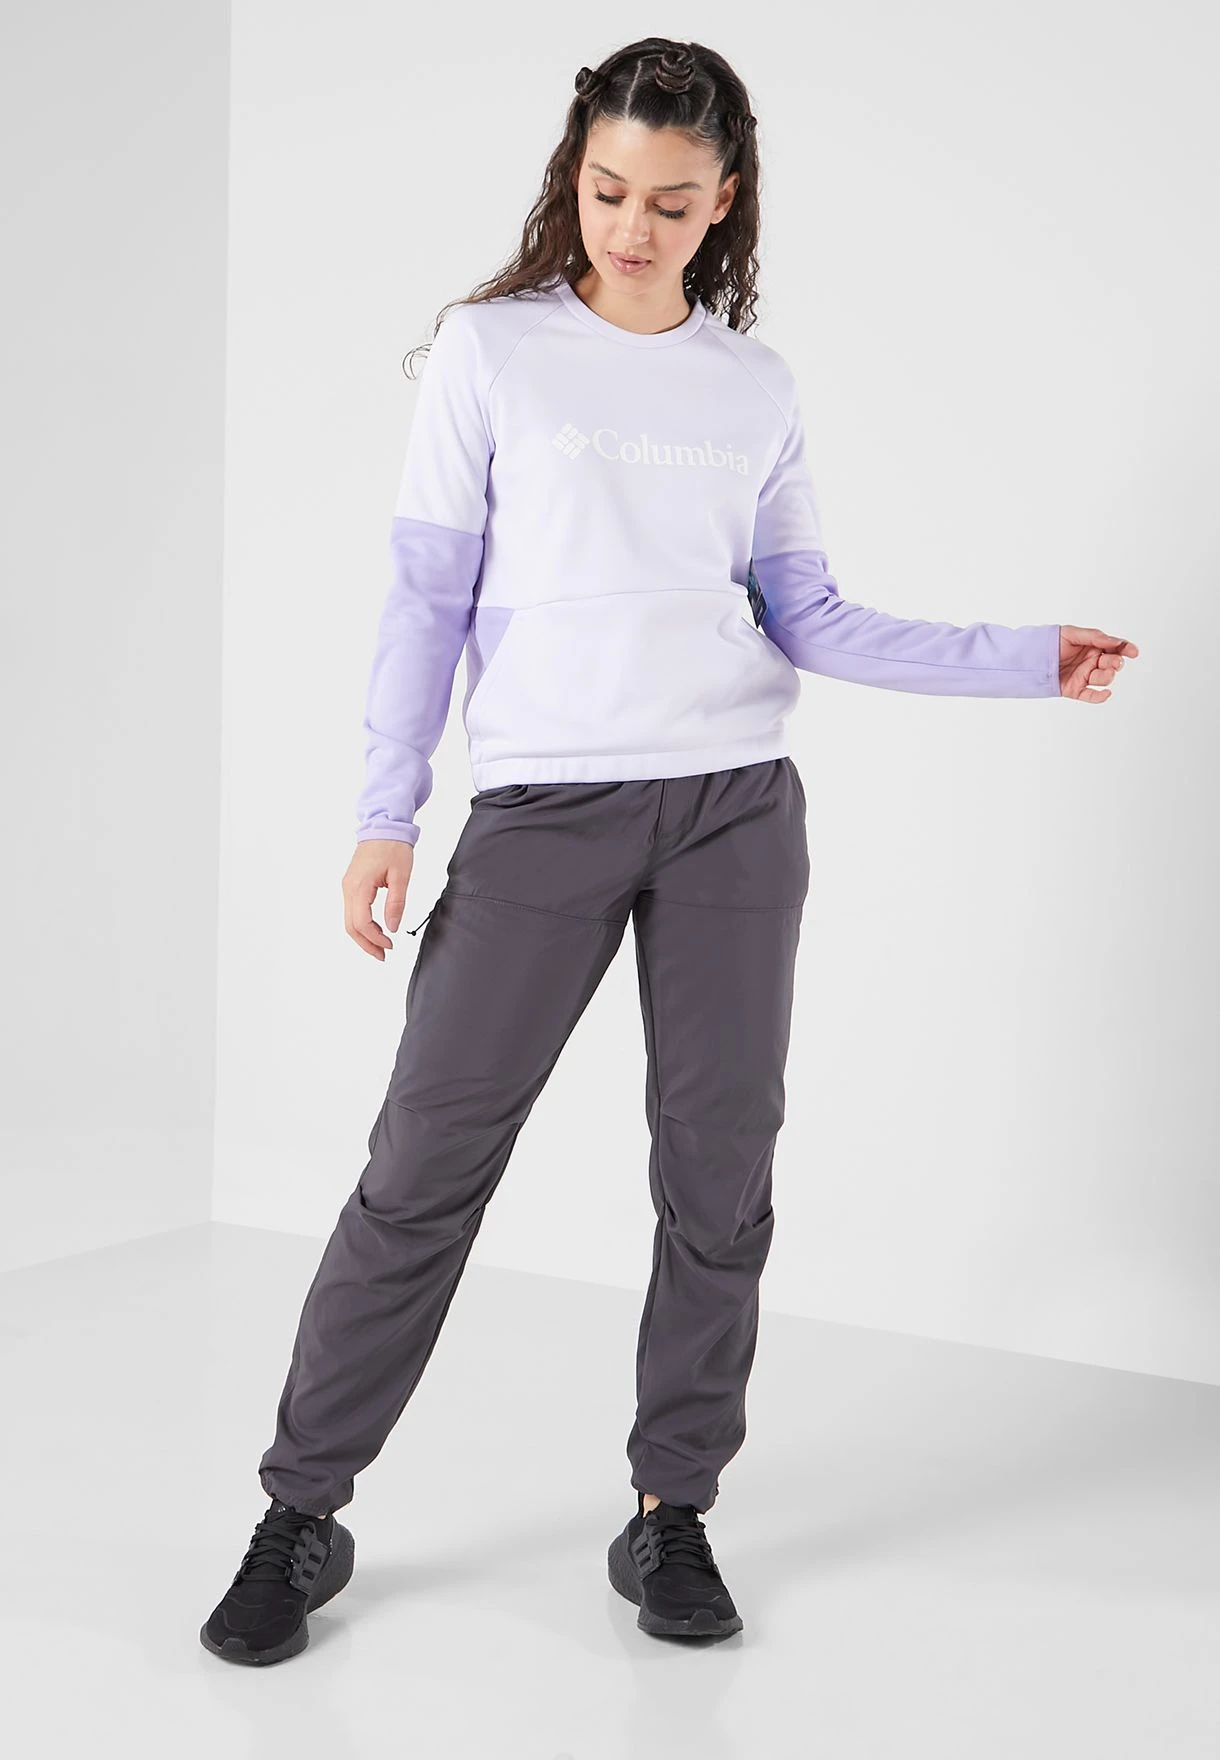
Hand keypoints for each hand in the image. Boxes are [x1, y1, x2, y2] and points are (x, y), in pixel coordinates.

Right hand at [343, 839, 414, 960]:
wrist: (383, 825)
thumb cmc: (393, 846)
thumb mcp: (401, 875)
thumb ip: (396, 903)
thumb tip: (392, 927)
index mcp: (359, 886)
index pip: (361, 923)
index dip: (375, 939)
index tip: (390, 945)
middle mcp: (348, 888)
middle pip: (350, 926)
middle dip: (366, 944)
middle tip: (383, 955)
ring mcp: (348, 887)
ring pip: (349, 920)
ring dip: (363, 936)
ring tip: (380, 946)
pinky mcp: (351, 885)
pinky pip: (352, 910)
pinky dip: (362, 924)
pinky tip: (376, 929)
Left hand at [1057, 626, 1138, 701]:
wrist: (1030, 657)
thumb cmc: (1052, 642)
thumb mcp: (1072, 634)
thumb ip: (1095, 637)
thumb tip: (1116, 642)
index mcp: (1094, 646)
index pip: (1115, 648)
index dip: (1127, 649)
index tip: (1133, 651)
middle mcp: (1092, 662)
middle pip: (1113, 664)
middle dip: (1116, 663)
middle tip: (1113, 662)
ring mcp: (1084, 676)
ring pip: (1104, 679)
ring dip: (1106, 676)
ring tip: (1099, 671)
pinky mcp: (1075, 689)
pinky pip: (1091, 696)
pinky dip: (1100, 697)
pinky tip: (1106, 694)